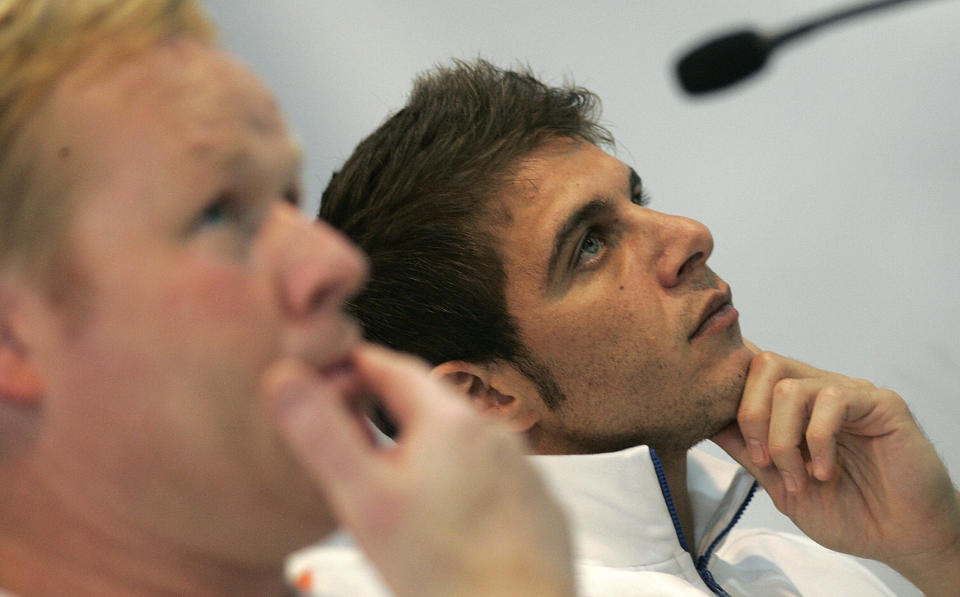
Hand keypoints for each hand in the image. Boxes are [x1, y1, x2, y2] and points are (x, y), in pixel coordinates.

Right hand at [264, 344, 574, 596]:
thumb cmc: (443, 570)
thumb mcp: (365, 500)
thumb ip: (323, 436)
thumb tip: (286, 379)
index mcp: (450, 421)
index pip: (395, 369)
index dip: (358, 365)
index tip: (334, 369)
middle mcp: (495, 434)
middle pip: (432, 403)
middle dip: (391, 404)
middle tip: (356, 416)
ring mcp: (523, 469)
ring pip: (464, 441)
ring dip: (429, 444)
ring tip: (397, 469)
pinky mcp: (538, 504)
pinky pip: (493, 476)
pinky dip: (464, 481)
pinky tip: (447, 510)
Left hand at [711, 350, 959, 595]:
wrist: (900, 538)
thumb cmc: (846, 511)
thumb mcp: (779, 484)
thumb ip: (748, 451)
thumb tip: (708, 422)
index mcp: (792, 406)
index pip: (752, 371)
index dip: (729, 388)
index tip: (713, 423)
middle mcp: (818, 391)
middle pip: (764, 364)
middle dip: (750, 415)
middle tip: (763, 461)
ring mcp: (848, 393)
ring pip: (790, 386)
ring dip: (783, 440)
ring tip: (798, 478)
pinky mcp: (880, 403)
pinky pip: (832, 400)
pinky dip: (817, 441)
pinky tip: (825, 471)